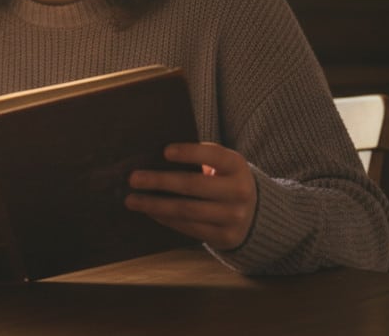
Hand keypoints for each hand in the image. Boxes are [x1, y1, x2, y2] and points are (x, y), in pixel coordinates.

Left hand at [124, 142, 256, 250]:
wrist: (256, 214)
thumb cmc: (226, 180)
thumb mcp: (223, 166)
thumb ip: (201, 159)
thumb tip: (155, 159)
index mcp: (237, 166)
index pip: (213, 156)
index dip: (189, 153)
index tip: (164, 151)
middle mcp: (239, 191)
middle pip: (193, 185)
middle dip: (160, 181)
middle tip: (133, 178)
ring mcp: (233, 216)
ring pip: (187, 210)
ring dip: (155, 205)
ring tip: (132, 200)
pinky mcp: (224, 236)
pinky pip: (189, 227)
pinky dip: (166, 219)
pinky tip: (150, 212)